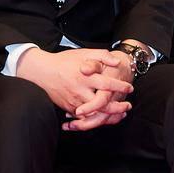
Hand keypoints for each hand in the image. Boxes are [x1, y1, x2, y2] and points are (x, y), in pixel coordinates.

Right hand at [16, 48, 132, 116]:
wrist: (43, 71)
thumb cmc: (65, 61)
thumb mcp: (84, 53)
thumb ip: (101, 55)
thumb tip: (116, 62)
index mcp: (85, 76)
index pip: (107, 84)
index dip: (120, 87)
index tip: (130, 88)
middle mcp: (80, 90)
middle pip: (102, 104)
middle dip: (118, 107)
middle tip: (127, 106)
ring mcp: (74, 100)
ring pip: (94, 114)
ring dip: (109, 116)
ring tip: (120, 114)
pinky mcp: (68, 107)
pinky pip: (84, 117)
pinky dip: (95, 119)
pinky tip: (104, 116)